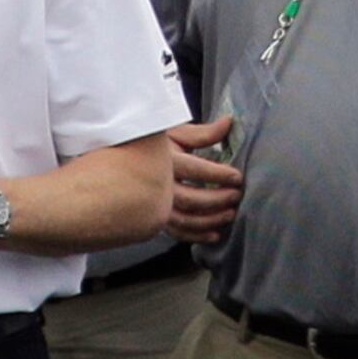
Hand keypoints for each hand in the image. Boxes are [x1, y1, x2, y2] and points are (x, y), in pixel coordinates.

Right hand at [164, 114, 239, 245]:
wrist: (120, 164)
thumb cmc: (151, 146)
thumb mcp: (174, 134)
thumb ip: (202, 133)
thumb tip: (228, 122)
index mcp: (163, 160)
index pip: (196, 170)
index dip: (219, 175)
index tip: (237, 177)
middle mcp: (157, 185)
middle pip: (192, 199)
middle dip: (218, 199)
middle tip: (236, 195)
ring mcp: (154, 205)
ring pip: (186, 219)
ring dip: (211, 219)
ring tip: (230, 214)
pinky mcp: (154, 219)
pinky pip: (177, 232)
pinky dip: (197, 236)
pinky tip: (214, 235)